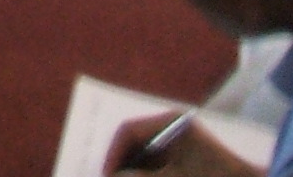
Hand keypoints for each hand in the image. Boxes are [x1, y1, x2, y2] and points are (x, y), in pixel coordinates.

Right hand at [104, 115, 259, 176]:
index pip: (128, 130)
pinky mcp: (187, 159)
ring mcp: (180, 142)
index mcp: (170, 121)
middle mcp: (173, 126)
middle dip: (121, 162)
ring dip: (133, 169)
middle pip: (135, 141)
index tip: (105, 175)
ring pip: (144, 154)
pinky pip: (157, 163)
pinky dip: (147, 172)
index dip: (113, 154)